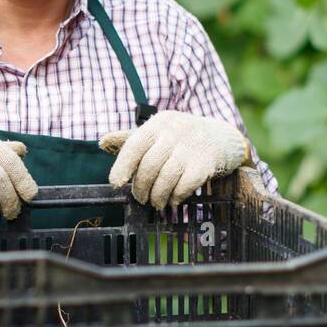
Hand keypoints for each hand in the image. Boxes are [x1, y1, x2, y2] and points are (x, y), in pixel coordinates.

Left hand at [98, 110, 254, 207]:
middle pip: (149, 166)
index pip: (135, 145)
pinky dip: (176, 196)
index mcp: (159, 123)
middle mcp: (175, 132)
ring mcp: (192, 147)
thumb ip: (131, 139)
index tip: (116, 183)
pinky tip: (174, 200)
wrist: (223, 138)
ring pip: (166, 178)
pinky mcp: (206, 163)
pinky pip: (185, 185)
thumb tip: (102, 143)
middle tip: (141, 199)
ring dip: (158, 196)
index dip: (122, 166)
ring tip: (156, 202)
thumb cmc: (183, 137)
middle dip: (141, 188)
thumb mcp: (159, 131)